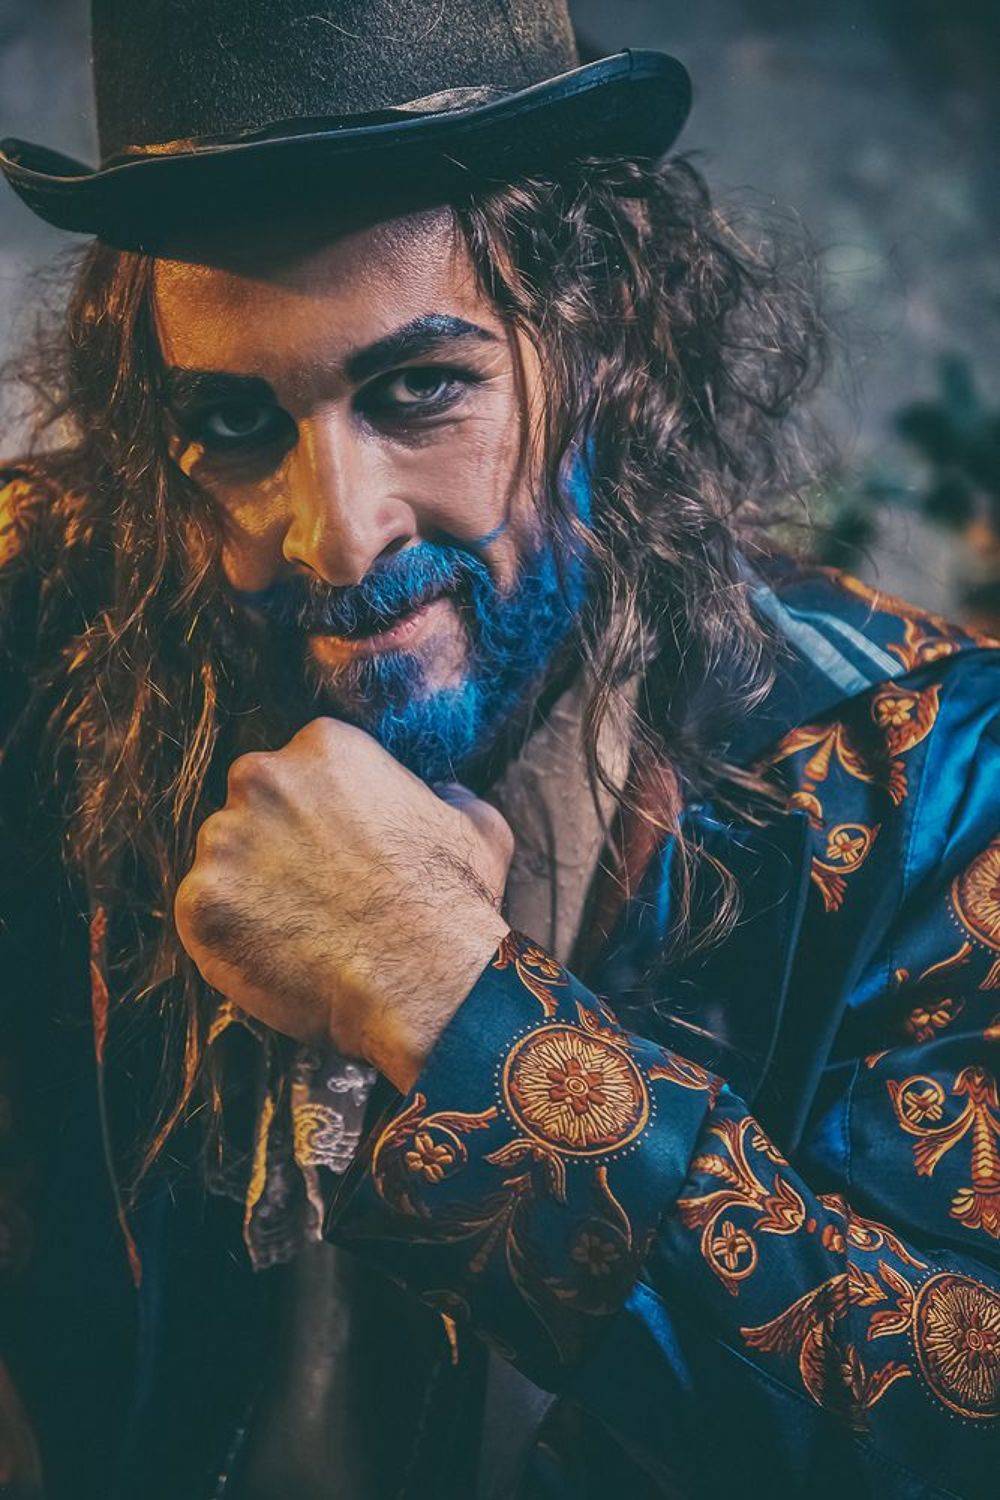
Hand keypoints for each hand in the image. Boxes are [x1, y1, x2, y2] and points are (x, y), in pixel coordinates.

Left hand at [174, 719, 512, 1089]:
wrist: (423, 979)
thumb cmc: (454, 901)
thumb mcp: (475, 825)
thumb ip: (447, 794)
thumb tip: (439, 791)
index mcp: (323, 747)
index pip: (302, 770)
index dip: (321, 815)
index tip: (338, 853)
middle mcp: (262, 779)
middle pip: (254, 807)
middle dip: (276, 844)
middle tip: (314, 893)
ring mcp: (223, 841)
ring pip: (224, 862)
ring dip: (251, 891)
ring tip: (300, 933)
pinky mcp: (198, 903)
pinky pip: (205, 917)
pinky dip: (232, 939)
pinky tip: (279, 958)